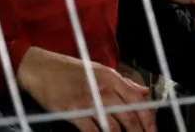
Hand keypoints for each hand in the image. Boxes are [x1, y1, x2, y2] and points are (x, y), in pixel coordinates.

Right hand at [17, 47, 156, 131]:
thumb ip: (123, 83)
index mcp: (112, 78)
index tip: (153, 129)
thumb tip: (144, 92)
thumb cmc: (70, 70)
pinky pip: (94, 131)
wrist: (41, 69)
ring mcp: (89, 102)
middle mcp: (104, 89)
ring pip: (114, 126)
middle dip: (140, 130)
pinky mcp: (74, 113)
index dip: (148, 118)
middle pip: (130, 116)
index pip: (138, 100)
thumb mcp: (100, 71)